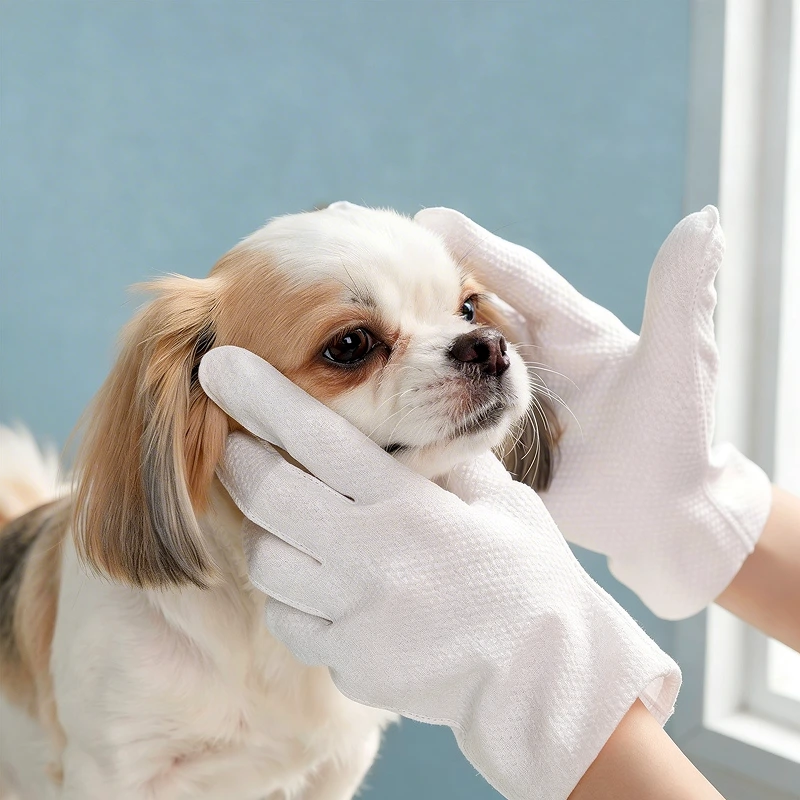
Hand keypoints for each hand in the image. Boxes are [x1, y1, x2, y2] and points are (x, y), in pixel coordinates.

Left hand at [200, 346, 679, 799]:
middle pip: (268, 496)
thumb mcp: (501, 499)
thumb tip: (418, 422)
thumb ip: (448, 458)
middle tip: (234, 443)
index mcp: (411, 507)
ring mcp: (354, 616)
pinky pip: (288, 619)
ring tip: (291, 520)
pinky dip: (291, 595)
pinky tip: (323, 584)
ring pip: (266, 562)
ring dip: (267, 532)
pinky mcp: (347, 662)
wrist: (542, 676)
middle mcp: (372, 557)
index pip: (319, 437)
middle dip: (238, 459)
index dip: (262, 396)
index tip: (220, 364)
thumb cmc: (529, 576)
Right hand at [415, 206, 771, 618]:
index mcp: (569, 329)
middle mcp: (530, 358)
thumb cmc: (678, 438)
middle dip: (428, 289)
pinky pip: (449, 422)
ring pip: (451, 365)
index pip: (514, 277)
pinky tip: (381, 404)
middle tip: (380, 267)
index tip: (428, 219)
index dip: (475, 246)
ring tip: (372, 332)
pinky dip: (418, 410)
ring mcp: (507, 403)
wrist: (663, 518)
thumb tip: (706, 220)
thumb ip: (681, 297)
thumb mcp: (682, 362)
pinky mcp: (495, 447)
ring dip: (414, 347)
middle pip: (470, 314)